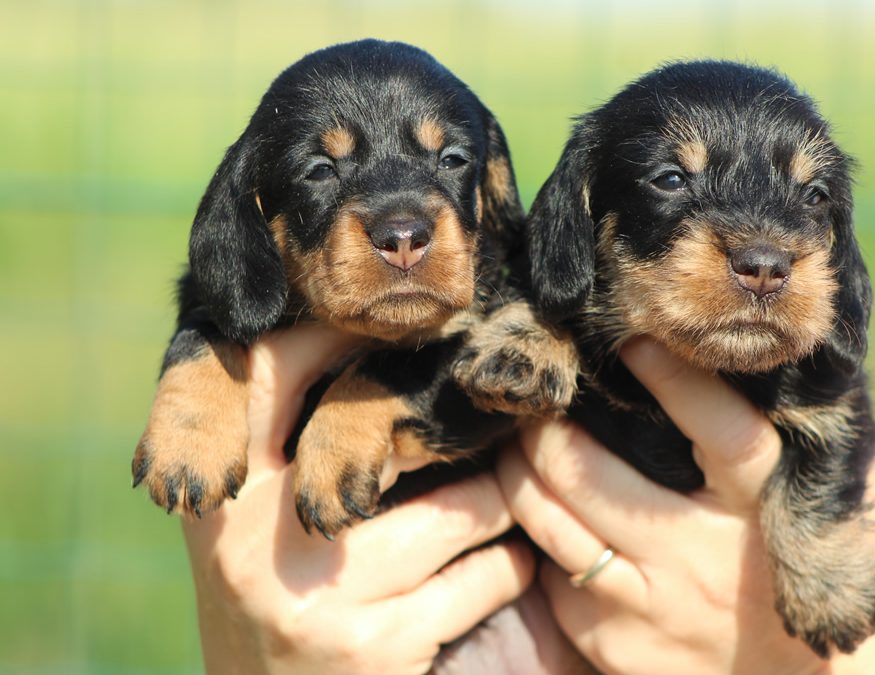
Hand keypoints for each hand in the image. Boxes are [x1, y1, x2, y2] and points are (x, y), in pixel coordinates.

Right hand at [182, 325, 534, 674]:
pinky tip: (510, 562)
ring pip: (459, 510)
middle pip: (379, 434)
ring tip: (507, 494)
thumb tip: (356, 346)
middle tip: (487, 406)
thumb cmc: (273, 601)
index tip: (388, 323)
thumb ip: (275, 452)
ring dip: (499, 500)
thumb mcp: (247, 527)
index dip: (331, 331)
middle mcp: (258, 538)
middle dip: (444, 421)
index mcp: (222, 494)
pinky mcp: (379, 646)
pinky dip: (511, 564)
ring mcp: (322, 594)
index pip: (267, 373)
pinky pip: (483, 577)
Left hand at [497, 335, 874, 674]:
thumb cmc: (810, 567)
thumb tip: (743, 350)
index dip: (674, 380)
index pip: (721, 431)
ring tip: (519, 448)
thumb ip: (787, 431)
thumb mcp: (826, 498)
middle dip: (542, 428)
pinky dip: (540, 539)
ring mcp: (650, 609)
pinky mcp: (615, 648)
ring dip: (518, 475)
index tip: (632, 340)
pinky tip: (547, 518)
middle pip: (586, 475)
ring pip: (547, 523)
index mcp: (761, 508)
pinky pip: (551, 577)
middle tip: (536, 402)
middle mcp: (699, 558)